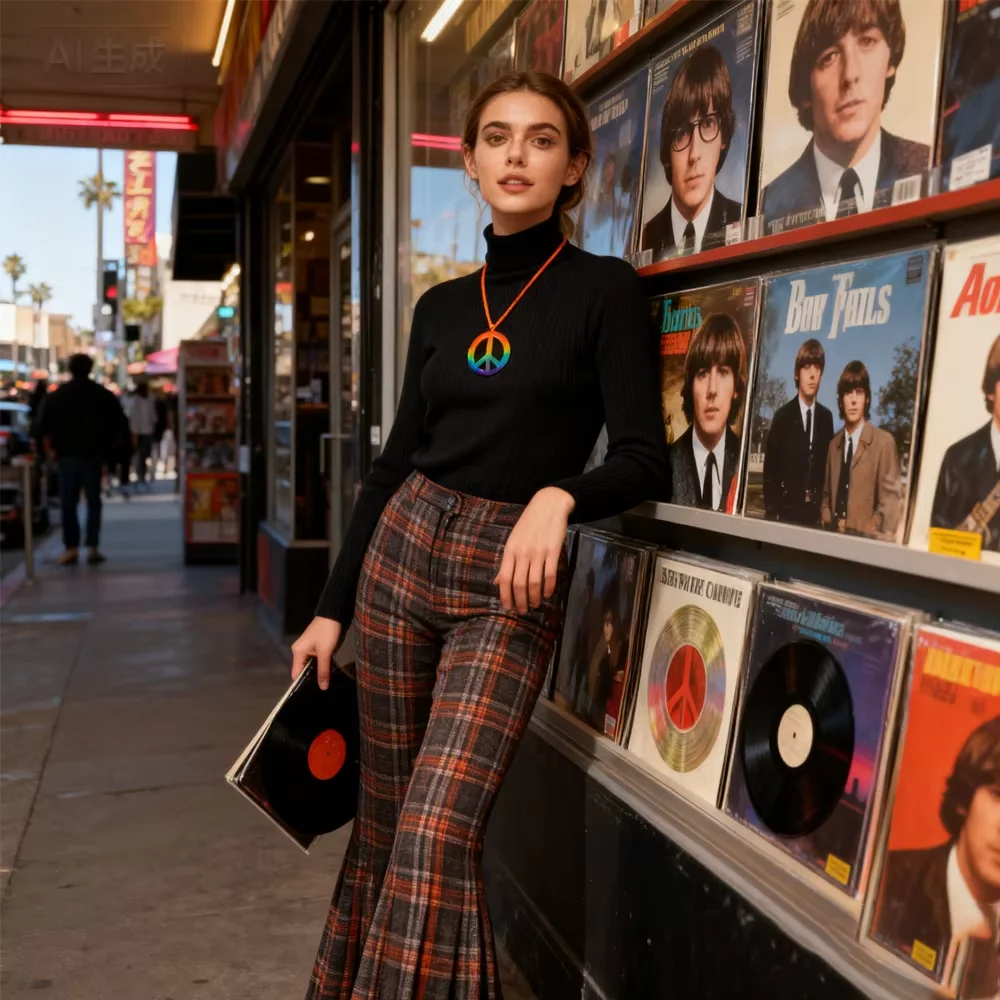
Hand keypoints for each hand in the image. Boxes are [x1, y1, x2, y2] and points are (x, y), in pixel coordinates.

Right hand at [291, 616, 341, 689]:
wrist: (333, 614)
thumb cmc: (327, 632)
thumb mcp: (326, 652)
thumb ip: (323, 670)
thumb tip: (322, 688)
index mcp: (297, 652)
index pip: (295, 674)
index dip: (302, 683)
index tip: (311, 692)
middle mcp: (298, 651)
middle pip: (302, 670)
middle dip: (310, 678)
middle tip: (321, 689)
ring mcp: (306, 648)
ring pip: (309, 665)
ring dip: (316, 671)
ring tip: (324, 682)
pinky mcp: (313, 645)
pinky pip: (313, 659)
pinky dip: (319, 665)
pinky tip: (325, 670)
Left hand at [495, 487, 573, 614]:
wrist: (548, 505)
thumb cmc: (529, 524)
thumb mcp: (513, 541)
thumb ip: (507, 563)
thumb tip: (498, 582)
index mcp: (510, 550)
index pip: (505, 579)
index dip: (506, 596)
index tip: (509, 608)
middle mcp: (522, 553)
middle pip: (519, 584)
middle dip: (520, 601)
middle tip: (523, 611)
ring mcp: (538, 552)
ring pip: (534, 582)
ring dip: (534, 597)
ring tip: (535, 605)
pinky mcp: (553, 551)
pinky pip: (550, 574)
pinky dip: (549, 588)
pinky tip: (548, 594)